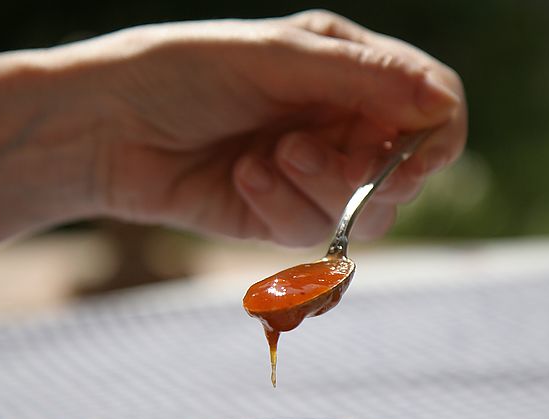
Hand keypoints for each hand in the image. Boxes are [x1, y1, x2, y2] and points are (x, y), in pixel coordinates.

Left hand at [67, 10, 465, 245]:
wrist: (105, 125)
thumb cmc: (183, 70)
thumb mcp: (276, 58)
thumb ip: (362, 79)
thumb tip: (444, 102)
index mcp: (348, 68)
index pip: (430, 104)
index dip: (437, 135)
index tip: (421, 156)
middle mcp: (338, 122)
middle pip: (403, 172)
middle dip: (366, 172)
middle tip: (313, 151)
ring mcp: (311, 173)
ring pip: (361, 213)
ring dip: (318, 188)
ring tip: (267, 156)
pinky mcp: (279, 215)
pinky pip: (308, 230)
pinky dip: (276, 204)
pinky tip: (239, 176)